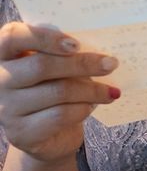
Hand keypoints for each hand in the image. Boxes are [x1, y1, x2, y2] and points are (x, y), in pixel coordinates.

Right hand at [0, 22, 118, 162]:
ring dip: (92, 90)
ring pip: (57, 92)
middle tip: (111, 64)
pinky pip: (60, 115)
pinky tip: (94, 106)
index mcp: (5, 54)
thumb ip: (66, 53)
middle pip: (41, 66)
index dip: (44, 37)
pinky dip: (83, 108)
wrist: (50, 133)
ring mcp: (6, 108)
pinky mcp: (20, 133)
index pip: (12, 37)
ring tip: (111, 91)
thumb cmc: (55, 87)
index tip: (76, 44)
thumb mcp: (58, 66)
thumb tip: (101, 51)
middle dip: (82, 64)